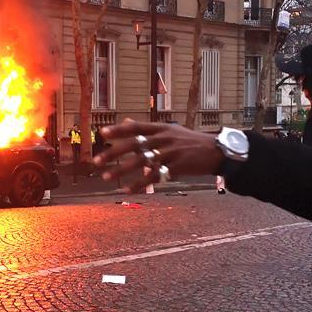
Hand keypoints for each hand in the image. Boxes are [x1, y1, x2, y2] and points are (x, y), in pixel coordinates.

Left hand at [93, 119, 224, 192]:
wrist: (215, 152)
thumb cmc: (190, 141)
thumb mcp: (170, 130)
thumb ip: (147, 128)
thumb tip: (125, 121)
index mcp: (161, 128)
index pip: (136, 127)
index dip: (119, 130)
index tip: (102, 133)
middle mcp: (164, 138)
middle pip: (134, 144)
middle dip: (113, 153)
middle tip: (96, 160)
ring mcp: (170, 152)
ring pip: (140, 162)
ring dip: (121, 170)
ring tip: (106, 176)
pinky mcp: (176, 167)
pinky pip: (153, 177)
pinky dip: (139, 184)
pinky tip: (126, 189)